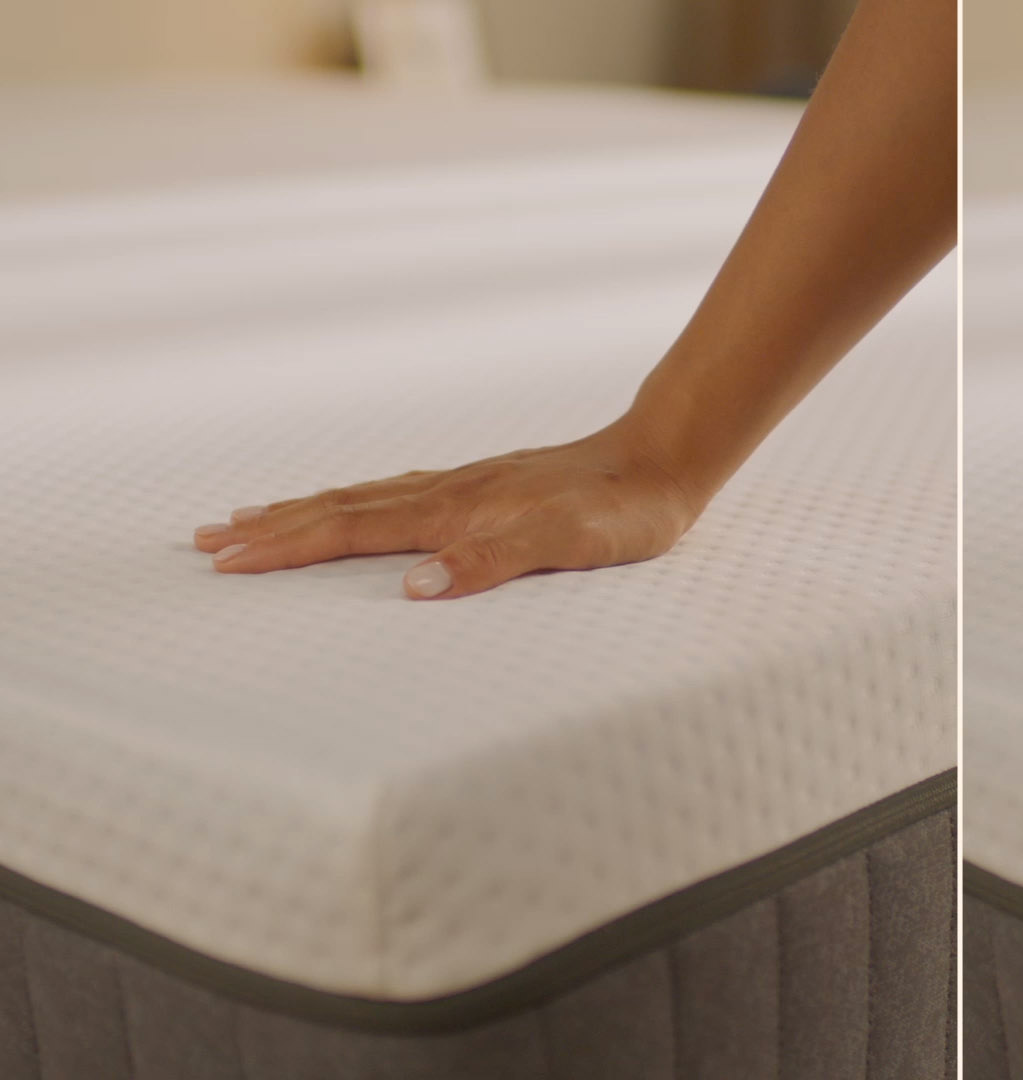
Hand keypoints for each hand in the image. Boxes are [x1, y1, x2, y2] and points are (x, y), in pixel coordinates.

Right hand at [191, 426, 705, 599]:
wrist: (663, 461)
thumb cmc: (623, 512)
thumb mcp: (570, 545)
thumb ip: (496, 562)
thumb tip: (416, 589)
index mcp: (459, 512)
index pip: (354, 532)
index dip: (289, 547)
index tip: (228, 559)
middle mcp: (451, 493)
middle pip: (342, 509)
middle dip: (272, 527)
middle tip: (205, 540)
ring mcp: (465, 486)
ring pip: (364, 499)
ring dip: (303, 511)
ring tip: (248, 516)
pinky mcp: (485, 487)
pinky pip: (398, 495)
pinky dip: (356, 503)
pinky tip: (352, 505)